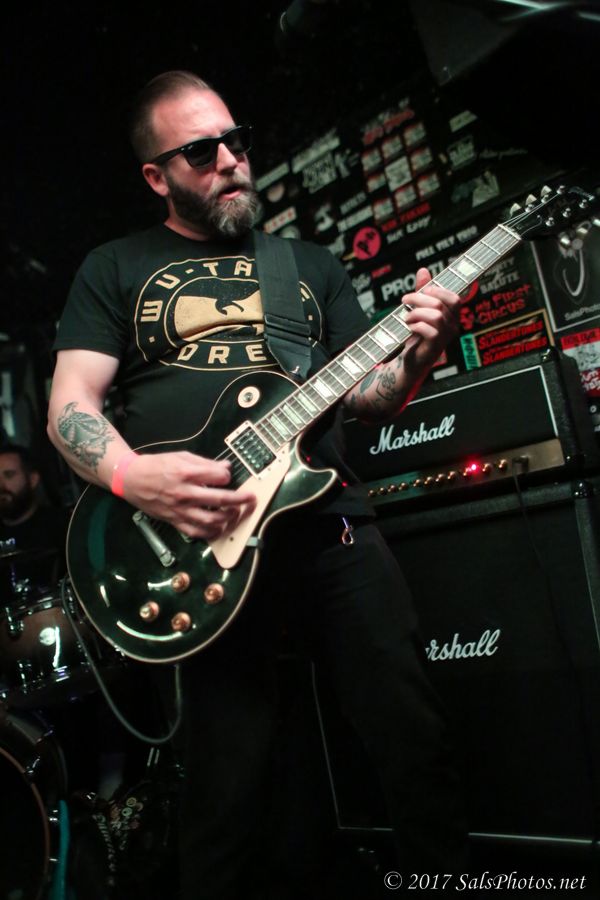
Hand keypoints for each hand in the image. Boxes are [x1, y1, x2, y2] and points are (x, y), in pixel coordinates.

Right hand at [120, 451, 255, 539]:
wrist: (131, 479)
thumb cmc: (157, 465)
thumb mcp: (181, 456)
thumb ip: (205, 463)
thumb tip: (226, 468)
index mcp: (186, 473)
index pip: (218, 477)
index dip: (226, 476)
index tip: (226, 476)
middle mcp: (185, 493)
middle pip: (220, 499)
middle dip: (240, 499)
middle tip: (251, 499)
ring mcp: (180, 509)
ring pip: (211, 520)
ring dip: (228, 518)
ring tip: (235, 513)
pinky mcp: (174, 521)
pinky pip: (196, 532)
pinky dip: (211, 532)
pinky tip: (219, 528)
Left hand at [401, 267, 460, 367]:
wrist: (411, 360)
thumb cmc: (417, 335)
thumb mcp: (419, 309)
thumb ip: (423, 291)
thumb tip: (423, 270)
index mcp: (452, 316)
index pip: (455, 298)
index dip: (439, 291)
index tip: (424, 290)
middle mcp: (452, 326)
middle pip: (440, 304)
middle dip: (419, 298)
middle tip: (404, 300)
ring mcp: (445, 338)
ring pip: (435, 316)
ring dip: (416, 313)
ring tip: (406, 317)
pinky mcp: (435, 347)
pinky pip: (430, 331)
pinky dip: (415, 326)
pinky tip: (409, 327)